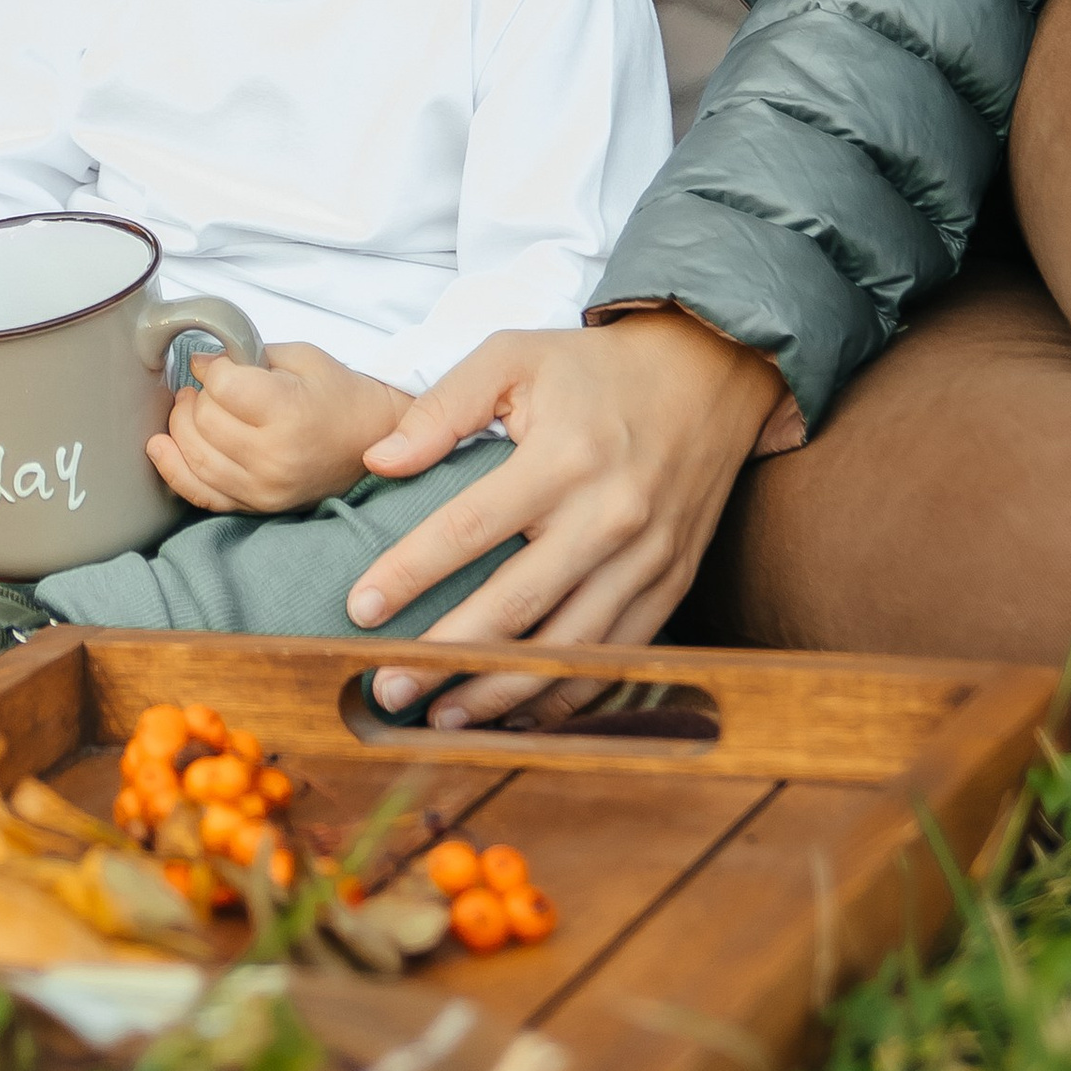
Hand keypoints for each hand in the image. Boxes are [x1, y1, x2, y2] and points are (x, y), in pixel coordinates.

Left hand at [148, 341, 409, 514]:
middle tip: (206, 384)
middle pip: (203, 421)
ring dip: (181, 426)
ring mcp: (263, 488)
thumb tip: (201, 361)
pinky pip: (201, 494)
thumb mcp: (300, 357)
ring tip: (192, 408)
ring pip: (195, 456)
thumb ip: (250, 354)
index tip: (214, 361)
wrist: (373, 439)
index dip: (210, 367)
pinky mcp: (256, 506)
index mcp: (289, 412)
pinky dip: (174, 470)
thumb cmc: (337, 393)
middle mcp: (274, 457)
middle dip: (196, 396)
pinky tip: (160, 447)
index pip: (222, 386)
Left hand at [347, 308, 786, 726]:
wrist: (708, 372)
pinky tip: (516, 710)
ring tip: (440, 715)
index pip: (470, 528)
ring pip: (565, 648)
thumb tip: (378, 462)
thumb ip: (443, 407)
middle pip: (515, 606)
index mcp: (563, 457)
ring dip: (500, 691)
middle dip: (444, 655)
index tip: (361, 609)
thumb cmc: (596, 369)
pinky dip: (565, 693)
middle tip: (386, 687)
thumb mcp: (514, 356)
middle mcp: (608, 516)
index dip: (410, 572)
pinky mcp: (670, 583)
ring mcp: (646, 558)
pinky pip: (614, 656)